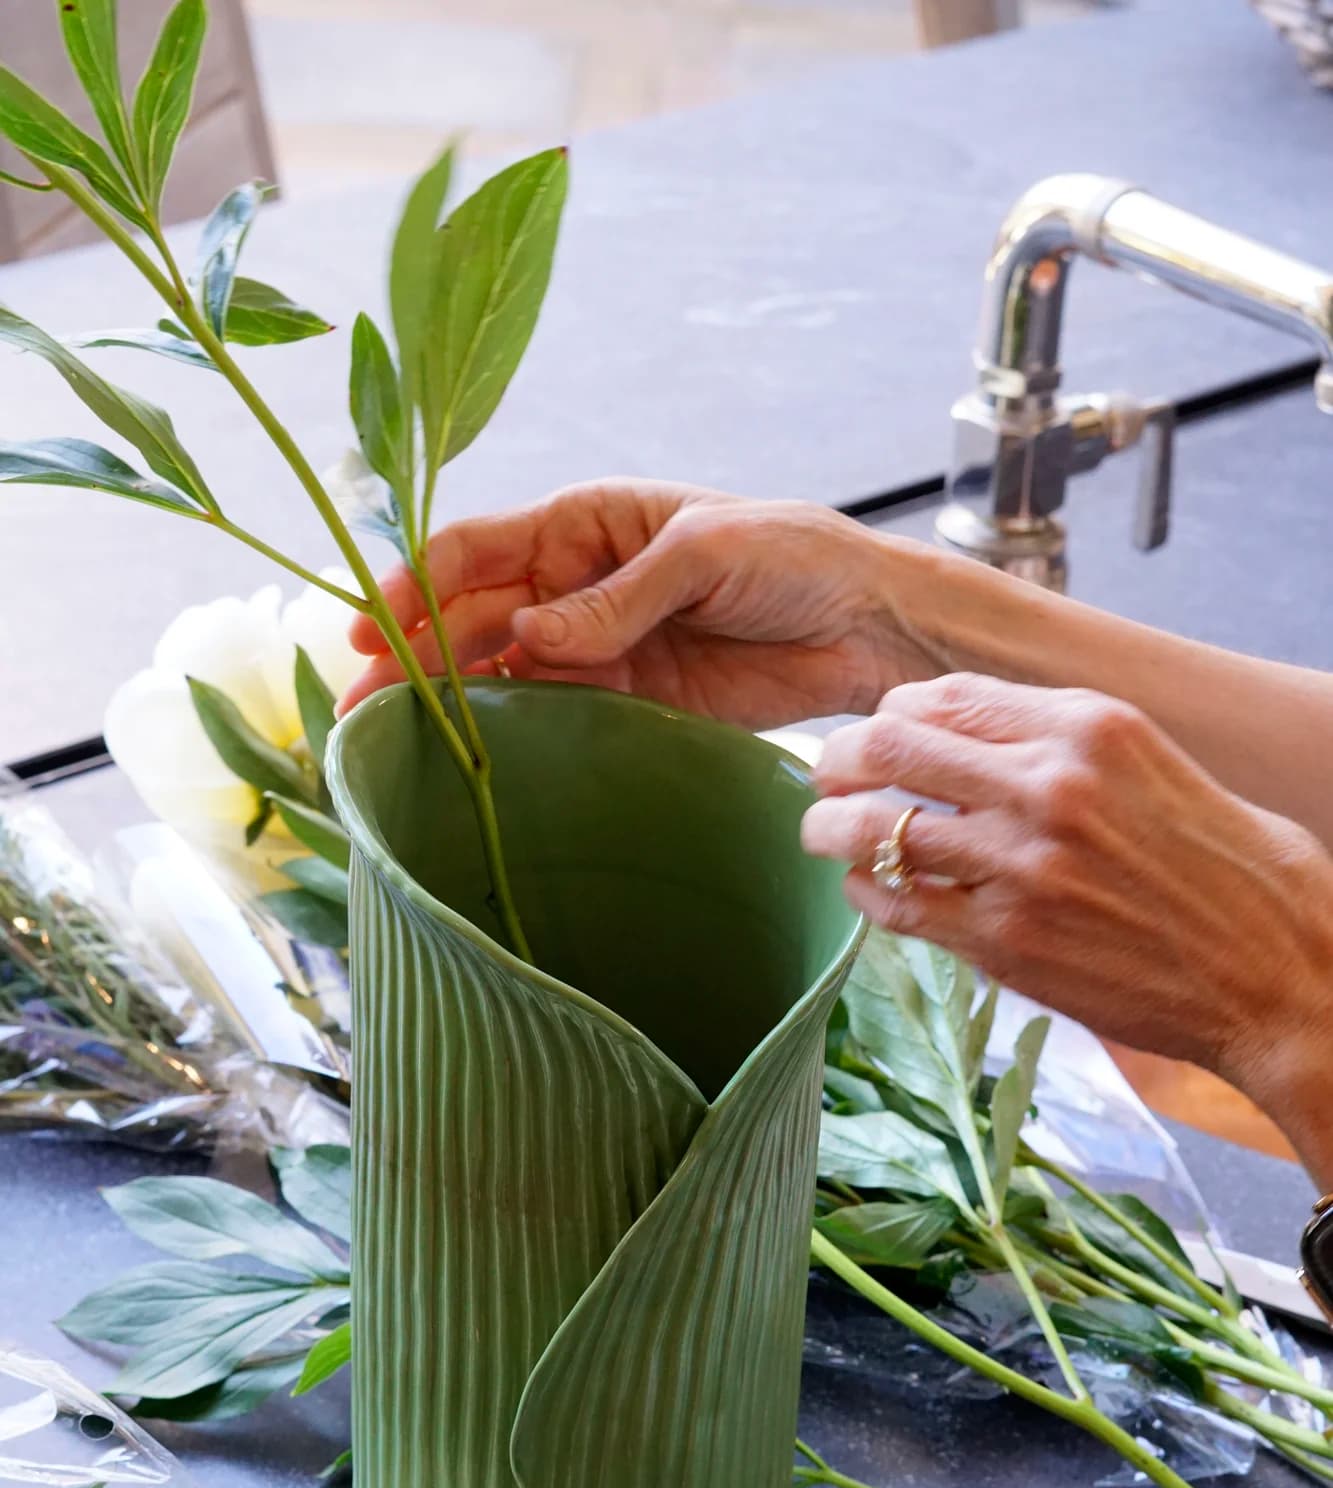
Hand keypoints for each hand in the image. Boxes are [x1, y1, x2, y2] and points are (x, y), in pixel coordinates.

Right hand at [339, 480, 925, 727]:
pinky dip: (505, 737)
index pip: (474, 551)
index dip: (412, 588)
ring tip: (390, 746)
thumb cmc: (793, 556)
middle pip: (469, 620)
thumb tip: (526, 635)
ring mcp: (595, 648)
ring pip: (496, 675)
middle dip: (410, 660)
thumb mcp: (704, 554)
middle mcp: (574, 584)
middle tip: (360, 712)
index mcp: (584, 522)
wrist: (867, 625)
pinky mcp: (625, 702)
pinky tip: (463, 761)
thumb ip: (615, 598)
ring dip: (443, 706)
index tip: (365, 634)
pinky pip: (550, 718)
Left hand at [801, 675, 1332, 1169]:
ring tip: (821, 832)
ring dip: (832, 828)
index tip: (873, 733)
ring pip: (878, 827)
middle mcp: (1049, 785)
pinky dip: (867, 893)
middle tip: (820, 775)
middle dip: (838, 758)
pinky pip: (899, 907)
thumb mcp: (1155, 766)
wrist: (1277, 974)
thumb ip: (1063, 744)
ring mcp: (1023, 867)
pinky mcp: (1007, 944)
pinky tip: (864, 890)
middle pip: (889, 745)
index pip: (942, 696)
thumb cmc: (1232, 872)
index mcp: (1089, 725)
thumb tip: (971, 737)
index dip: (888, 713)